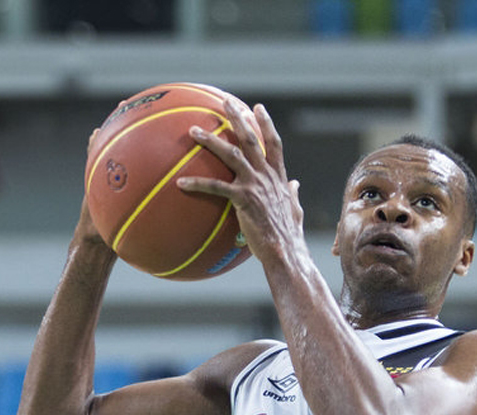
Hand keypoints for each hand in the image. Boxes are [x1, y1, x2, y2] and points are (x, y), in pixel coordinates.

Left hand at [177, 100, 303, 263]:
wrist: (286, 251)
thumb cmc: (289, 236)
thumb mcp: (295, 210)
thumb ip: (293, 195)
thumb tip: (296, 185)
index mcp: (278, 177)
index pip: (273, 143)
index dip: (266, 123)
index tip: (257, 107)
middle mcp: (267, 176)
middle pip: (250, 139)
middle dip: (237, 117)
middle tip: (224, 102)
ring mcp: (255, 186)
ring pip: (230, 155)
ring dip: (211, 140)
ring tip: (193, 131)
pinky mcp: (243, 200)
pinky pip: (215, 187)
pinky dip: (197, 183)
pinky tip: (181, 182)